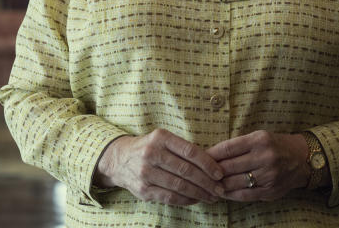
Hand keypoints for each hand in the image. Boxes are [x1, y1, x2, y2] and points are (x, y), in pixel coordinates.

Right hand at [94, 129, 224, 205]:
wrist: (118, 159)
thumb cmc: (148, 148)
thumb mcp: (162, 139)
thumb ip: (183, 149)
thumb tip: (212, 164)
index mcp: (160, 138)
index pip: (190, 151)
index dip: (208, 164)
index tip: (220, 173)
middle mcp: (151, 153)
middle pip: (186, 170)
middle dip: (207, 182)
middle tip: (220, 189)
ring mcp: (145, 172)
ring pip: (179, 186)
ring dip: (199, 193)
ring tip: (211, 197)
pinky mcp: (142, 189)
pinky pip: (169, 197)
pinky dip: (185, 200)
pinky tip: (195, 200)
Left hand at [207, 131, 309, 201]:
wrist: (301, 159)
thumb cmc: (274, 145)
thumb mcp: (258, 137)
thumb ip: (238, 146)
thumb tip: (211, 155)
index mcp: (259, 140)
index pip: (228, 148)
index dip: (211, 155)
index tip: (199, 158)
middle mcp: (265, 157)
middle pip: (229, 167)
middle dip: (212, 172)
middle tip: (200, 174)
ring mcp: (268, 175)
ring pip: (234, 183)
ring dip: (218, 185)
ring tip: (209, 184)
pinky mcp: (270, 190)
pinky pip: (244, 195)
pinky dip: (230, 195)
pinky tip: (223, 193)